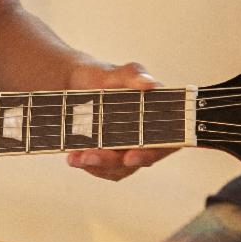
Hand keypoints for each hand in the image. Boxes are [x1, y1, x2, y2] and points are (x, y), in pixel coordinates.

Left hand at [65, 58, 174, 181]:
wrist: (76, 84)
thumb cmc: (103, 76)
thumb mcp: (115, 72)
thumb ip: (133, 74)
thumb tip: (149, 83)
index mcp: (158, 116)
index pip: (167, 141)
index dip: (152, 152)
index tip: (131, 157)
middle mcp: (147, 137)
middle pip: (138, 159)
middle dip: (113, 162)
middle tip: (91, 156)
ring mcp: (128, 149)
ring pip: (118, 169)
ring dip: (97, 166)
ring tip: (76, 157)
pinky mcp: (109, 157)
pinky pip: (103, 169)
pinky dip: (87, 165)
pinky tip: (73, 158)